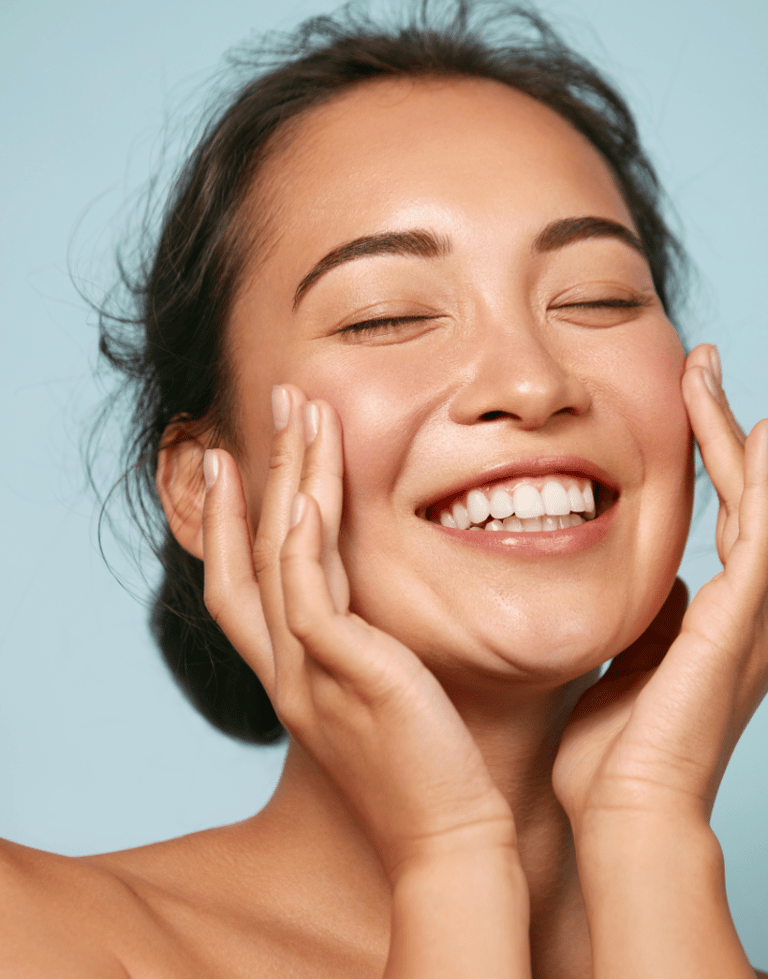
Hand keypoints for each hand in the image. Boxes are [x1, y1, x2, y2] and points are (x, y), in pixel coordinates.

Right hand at [200, 385, 512, 877]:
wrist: (450, 839)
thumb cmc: (433, 769)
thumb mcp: (389, 695)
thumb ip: (377, 645)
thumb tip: (399, 599)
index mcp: (296, 673)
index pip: (243, 586)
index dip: (232, 523)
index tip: (236, 463)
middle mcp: (286, 669)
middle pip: (252, 553)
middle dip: (261, 473)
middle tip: (276, 405)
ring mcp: (305, 672)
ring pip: (279, 555)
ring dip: (287, 477)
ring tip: (299, 410)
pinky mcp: (341, 673)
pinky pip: (307, 589)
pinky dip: (301, 534)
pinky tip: (309, 487)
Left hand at [553, 343, 767, 835]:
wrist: (627, 813)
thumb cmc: (616, 755)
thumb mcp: (628, 670)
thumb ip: (647, 628)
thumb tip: (659, 589)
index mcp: (712, 618)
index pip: (717, 519)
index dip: (704, 462)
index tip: (679, 409)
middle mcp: (742, 608)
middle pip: (742, 494)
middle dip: (721, 427)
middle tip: (699, 364)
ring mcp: (749, 612)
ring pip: (754, 497)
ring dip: (730, 431)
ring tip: (705, 369)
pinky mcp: (742, 618)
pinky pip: (760, 530)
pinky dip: (759, 476)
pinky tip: (756, 426)